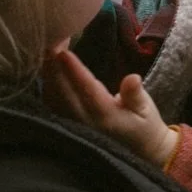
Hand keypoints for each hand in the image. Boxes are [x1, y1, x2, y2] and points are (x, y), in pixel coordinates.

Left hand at [42, 48, 175, 168]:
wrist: (140, 151)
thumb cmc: (144, 126)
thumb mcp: (146, 109)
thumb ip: (135, 94)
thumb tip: (133, 78)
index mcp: (106, 117)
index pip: (87, 90)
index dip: (74, 71)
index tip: (63, 52)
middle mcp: (85, 122)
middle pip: (63, 92)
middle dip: (53, 66)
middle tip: (49, 40)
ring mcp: (73, 124)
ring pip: (53, 97)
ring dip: (47, 73)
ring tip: (45, 48)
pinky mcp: (67, 124)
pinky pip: (50, 102)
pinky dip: (46, 83)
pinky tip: (45, 66)